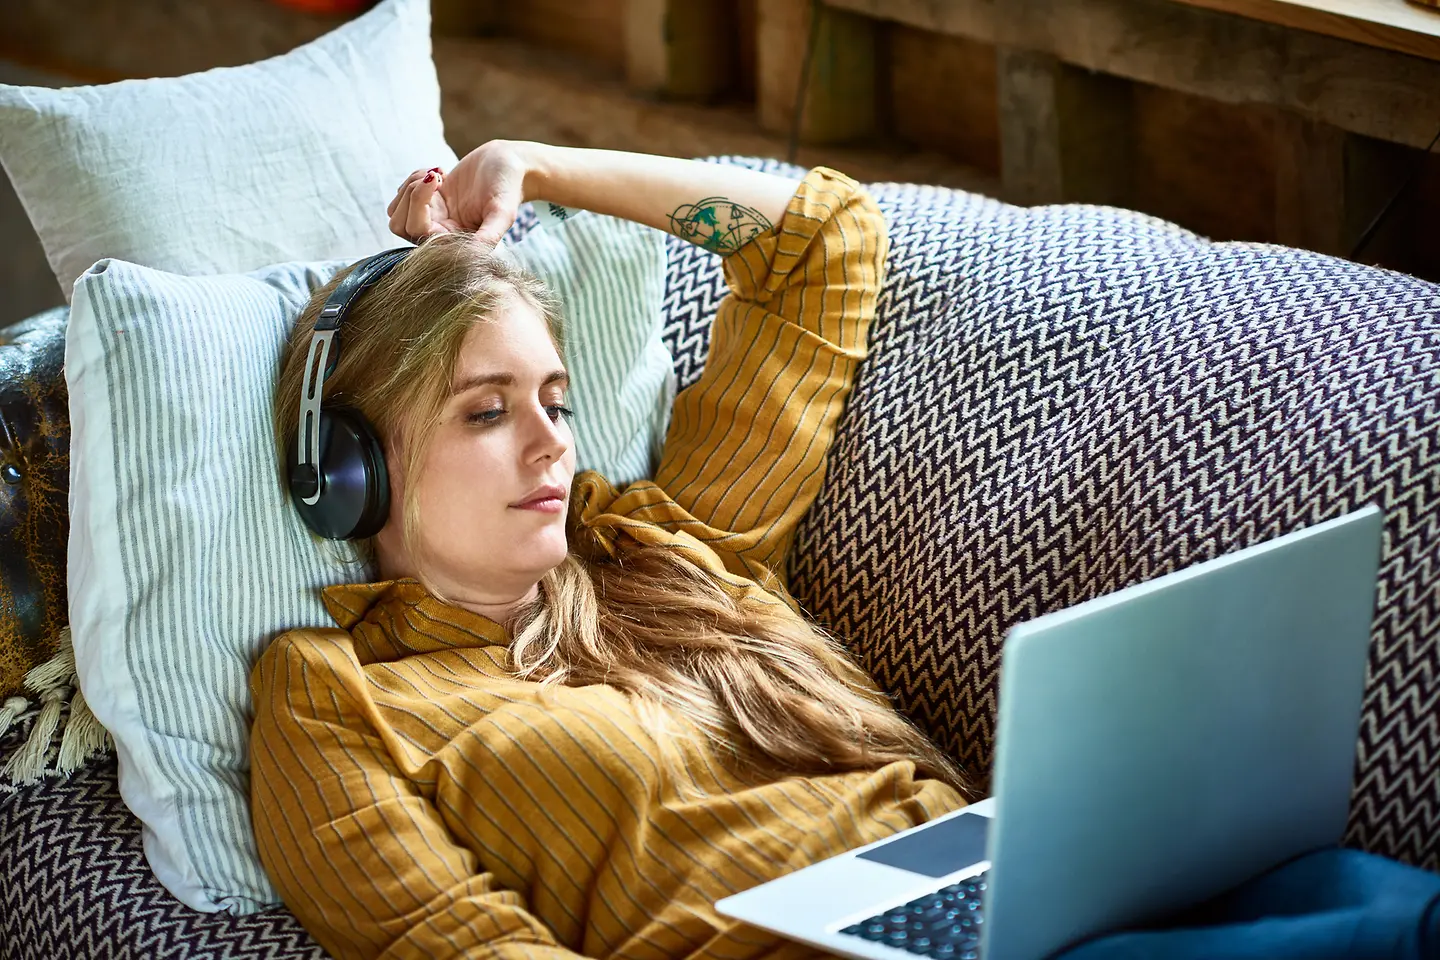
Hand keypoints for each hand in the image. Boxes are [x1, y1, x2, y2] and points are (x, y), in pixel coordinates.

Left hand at [386, 140, 534, 248]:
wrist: (509, 165)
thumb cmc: (508, 188)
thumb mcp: (502, 214)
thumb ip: (488, 237)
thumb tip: (475, 257)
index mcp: (456, 242)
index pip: (418, 233)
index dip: (418, 206)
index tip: (438, 179)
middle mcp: (442, 234)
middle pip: (399, 225)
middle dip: (411, 195)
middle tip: (435, 177)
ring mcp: (433, 217)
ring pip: (397, 211)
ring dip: (411, 186)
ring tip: (437, 175)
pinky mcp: (428, 201)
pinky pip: (402, 195)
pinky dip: (414, 179)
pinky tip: (439, 174)